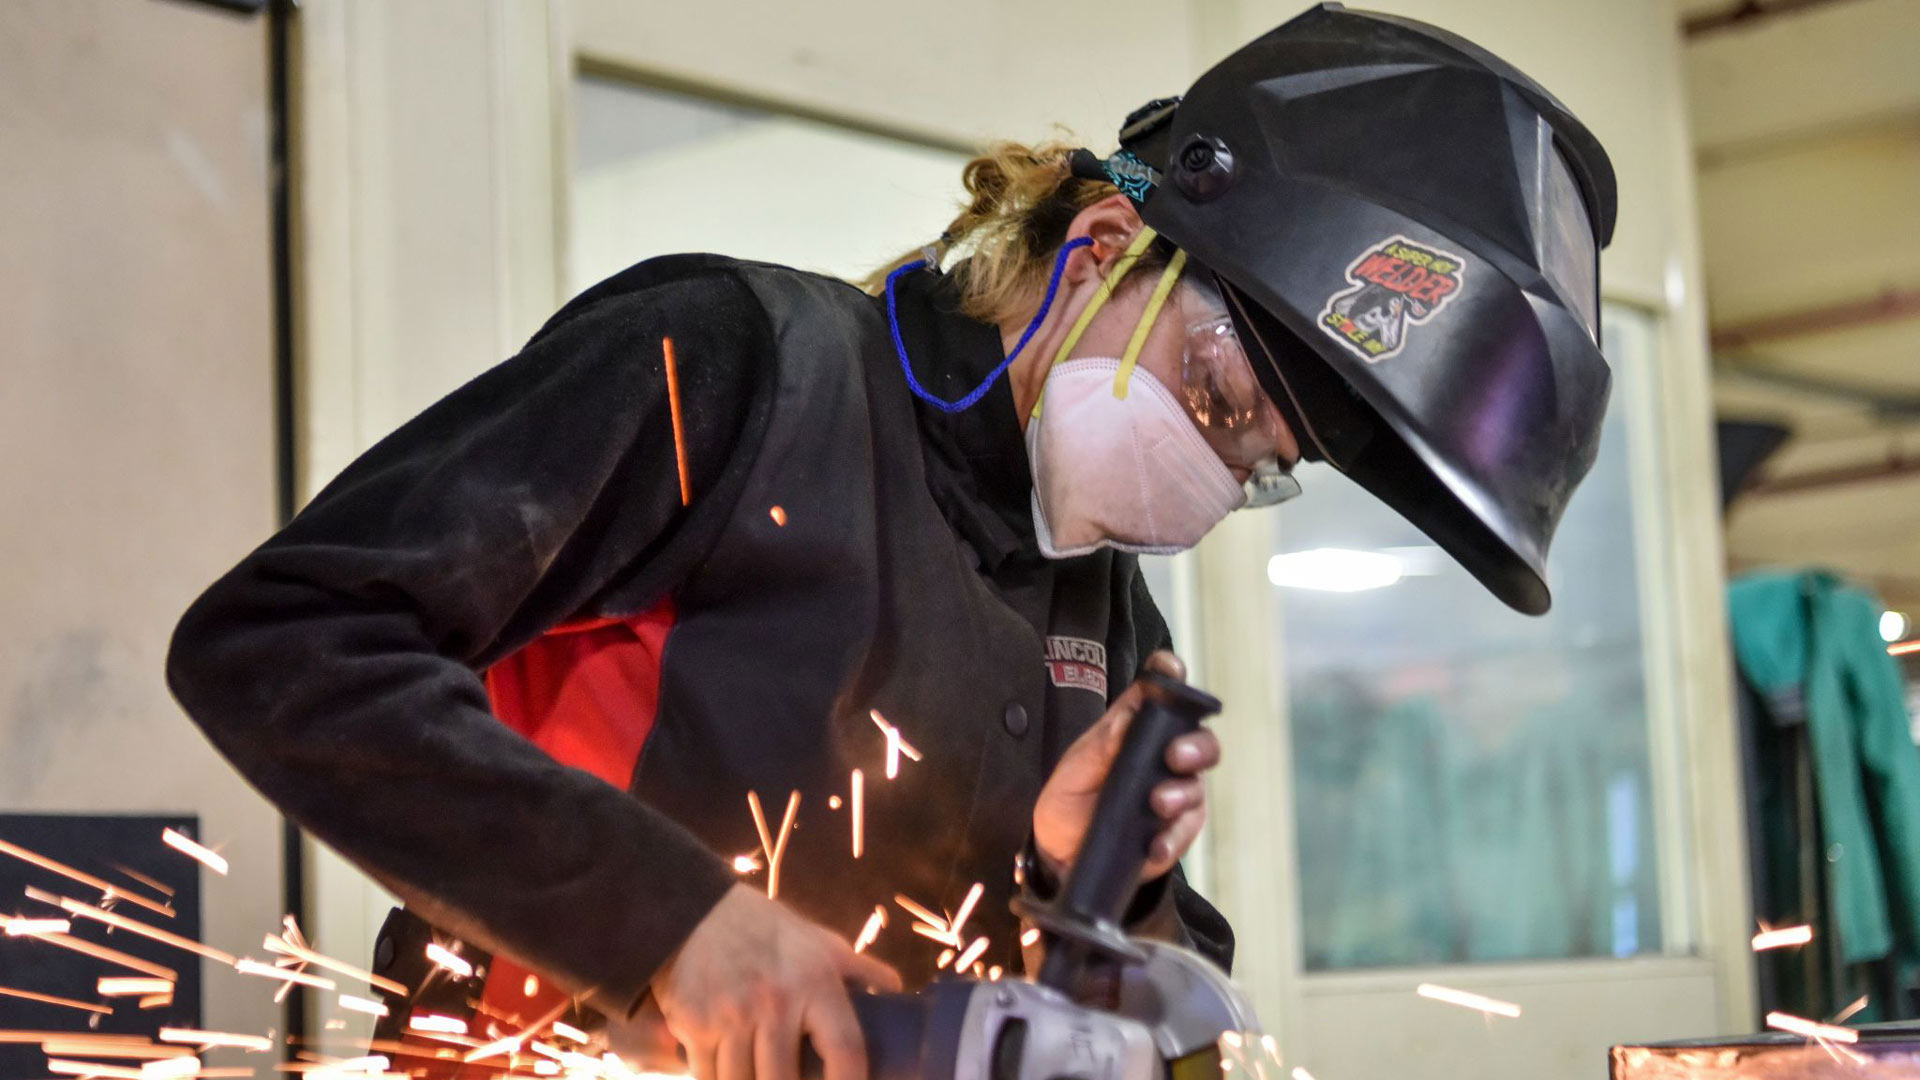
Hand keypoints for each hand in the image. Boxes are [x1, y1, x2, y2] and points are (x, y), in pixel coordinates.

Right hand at [652, 884, 901, 1079]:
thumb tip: (896, 994)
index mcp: (815, 982)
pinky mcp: (693, 1023)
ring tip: (756, 1070)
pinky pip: (706, 1076)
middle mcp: (775, 1001)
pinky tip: (724, 1066)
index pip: (846, 1052)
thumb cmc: (768, 932)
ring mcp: (731, 1014)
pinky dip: (714, 1077)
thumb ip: (860, 971)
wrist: (698, 909)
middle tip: (787, 1077)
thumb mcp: (820, 943)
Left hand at [1032, 651, 1220, 881]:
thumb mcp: (1073, 772)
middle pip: (1200, 739)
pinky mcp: (1176, 830)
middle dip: (1195, 745)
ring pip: (1198, 784)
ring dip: (1181, 792)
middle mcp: (1162, 756)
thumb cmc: (1069, 803)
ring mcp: (1174, 792)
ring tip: (1157, 804)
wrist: (1061, 858)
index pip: (1160, 696)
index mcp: (1135, 730)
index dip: (1170, 677)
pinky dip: (1173, 836)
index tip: (1170, 669)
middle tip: (1175, 756)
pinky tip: (1154, 845)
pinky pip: (1187, 829)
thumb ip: (1101, 745)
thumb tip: (1127, 716)